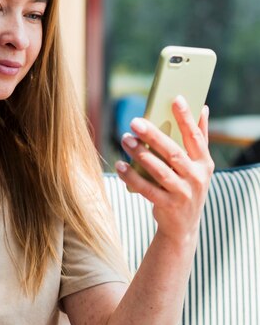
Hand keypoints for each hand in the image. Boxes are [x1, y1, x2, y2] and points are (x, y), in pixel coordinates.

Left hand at [116, 96, 213, 239]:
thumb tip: (203, 107)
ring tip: (125, 140)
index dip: (186, 118)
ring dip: (140, 154)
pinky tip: (119, 166)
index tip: (175, 98)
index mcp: (205, 163)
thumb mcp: (198, 166)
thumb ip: (199, 139)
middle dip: (154, 135)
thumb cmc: (187, 186)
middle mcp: (197, 178)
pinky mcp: (168, 206)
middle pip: (173, 152)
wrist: (183, 226)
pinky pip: (146, 189)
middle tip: (135, 122)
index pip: (196, 136)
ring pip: (159, 170)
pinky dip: (132, 177)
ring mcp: (183, 193)